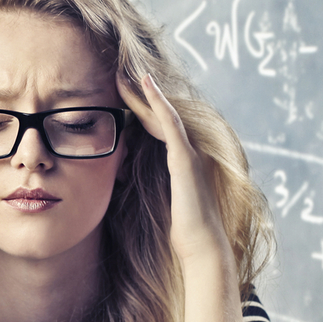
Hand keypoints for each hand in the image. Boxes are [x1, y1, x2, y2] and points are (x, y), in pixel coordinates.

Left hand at [118, 72, 233, 269]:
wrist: (202, 248)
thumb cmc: (182, 233)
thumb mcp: (158, 202)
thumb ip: (146, 184)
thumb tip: (122, 176)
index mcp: (183, 162)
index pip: (157, 128)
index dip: (140, 109)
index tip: (121, 94)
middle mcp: (190, 152)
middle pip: (160, 116)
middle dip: (140, 96)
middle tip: (120, 74)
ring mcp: (190, 153)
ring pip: (165, 114)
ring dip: (145, 93)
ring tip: (126, 74)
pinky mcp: (186, 160)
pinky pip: (170, 124)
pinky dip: (158, 103)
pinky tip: (145, 85)